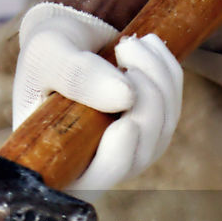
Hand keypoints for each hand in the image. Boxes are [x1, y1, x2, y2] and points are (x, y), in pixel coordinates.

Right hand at [13, 2, 182, 190]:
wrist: (70, 37)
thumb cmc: (47, 51)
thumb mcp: (47, 54)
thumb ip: (76, 75)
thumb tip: (127, 97)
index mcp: (57, 159)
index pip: (90, 183)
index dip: (114, 161)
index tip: (126, 126)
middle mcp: (96, 164)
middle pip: (136, 157)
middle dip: (144, 105)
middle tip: (125, 53)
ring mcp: (130, 150)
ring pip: (162, 128)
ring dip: (156, 78)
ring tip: (128, 44)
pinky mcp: (154, 127)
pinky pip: (173, 103)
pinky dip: (167, 71)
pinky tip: (148, 44)